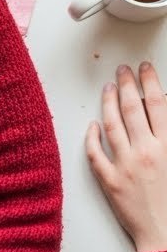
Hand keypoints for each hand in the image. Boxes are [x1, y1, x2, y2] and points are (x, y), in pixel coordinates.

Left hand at [87, 61, 166, 251]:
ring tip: (108, 87)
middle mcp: (146, 153)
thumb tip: (164, 108)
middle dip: (127, 84)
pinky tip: (92, 125)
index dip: (150, 82)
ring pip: (111, 124)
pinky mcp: (110, 182)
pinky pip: (95, 154)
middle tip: (123, 70)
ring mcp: (125, 167)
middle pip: (132, 108)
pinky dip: (92, 137)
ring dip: (108, 102)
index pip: (158, 104)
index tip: (145, 69)